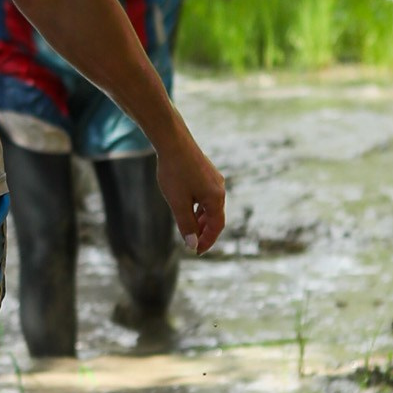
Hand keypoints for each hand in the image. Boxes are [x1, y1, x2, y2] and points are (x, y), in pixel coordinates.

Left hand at [155, 128, 225, 253]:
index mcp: (216, 198)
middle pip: (215, 217)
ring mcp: (214, 179)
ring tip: (188, 227)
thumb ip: (186, 225)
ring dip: (201, 219)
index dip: (207, 241)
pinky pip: (206, 195)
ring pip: (210, 206)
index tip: (196, 251)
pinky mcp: (206, 172)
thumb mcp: (178, 203)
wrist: (172, 141)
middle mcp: (219, 189)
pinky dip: (199, 206)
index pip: (216, 227)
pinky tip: (187, 207)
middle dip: (204, 231)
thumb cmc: (174, 172)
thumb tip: (192, 244)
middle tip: (192, 243)